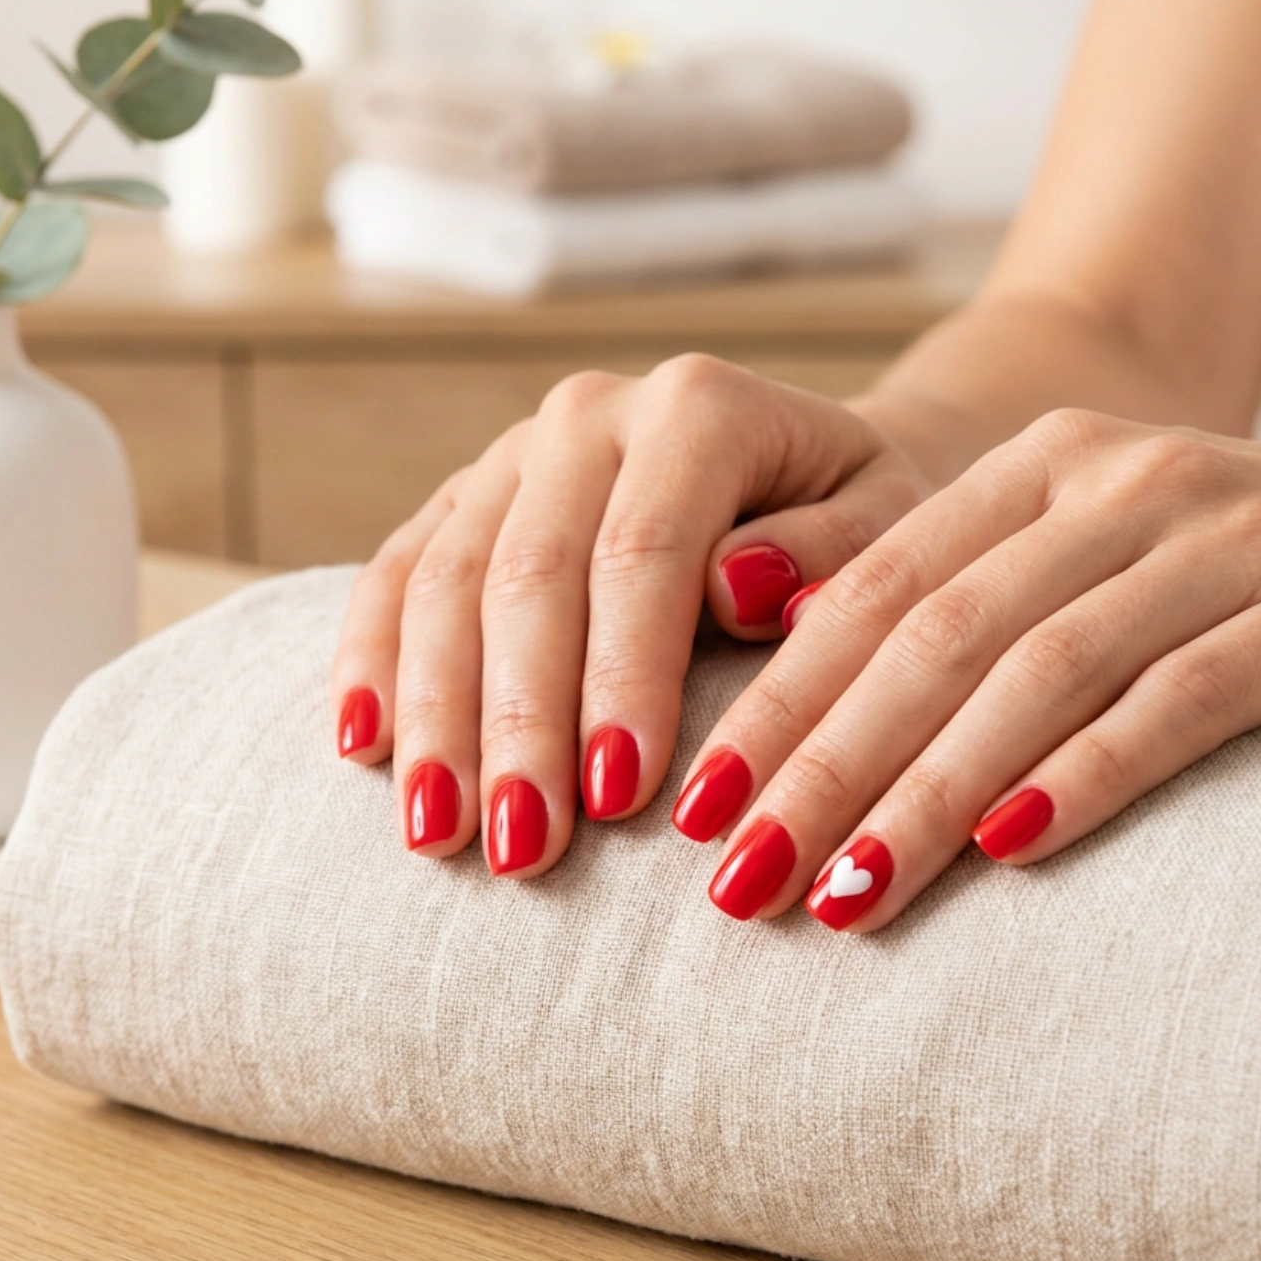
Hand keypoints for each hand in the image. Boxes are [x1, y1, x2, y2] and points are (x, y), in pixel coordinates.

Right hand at [329, 354, 930, 876]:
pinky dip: (373, 658)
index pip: (643, 552)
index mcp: (698, 408)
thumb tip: (736, 589)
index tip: (620, 795)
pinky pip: (396, 572)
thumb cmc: (863, 521)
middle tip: (521, 852)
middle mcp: (590, 415)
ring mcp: (513, 455)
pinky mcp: (464, 497)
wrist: (810, 464)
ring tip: (437, 836)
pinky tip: (365, 748)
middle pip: (529, 575)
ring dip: (436, 715)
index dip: (623, 676)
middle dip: (519, 723)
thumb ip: (834, 554)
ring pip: (445, 581)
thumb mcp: (895, 528)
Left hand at [679, 408, 1260, 929]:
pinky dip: (1088, 773)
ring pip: (1036, 671)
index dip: (773, 699)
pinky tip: (1014, 849)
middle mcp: (1119, 482)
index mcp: (1043, 467)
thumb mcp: (1105, 556)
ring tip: (843, 898)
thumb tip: (797, 671)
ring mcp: (1226, 536)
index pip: (874, 590)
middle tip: (733, 879)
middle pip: (932, 635)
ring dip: (925, 793)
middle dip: (819, 765)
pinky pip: (1181, 697)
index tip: (695, 806)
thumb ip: (973, 592)